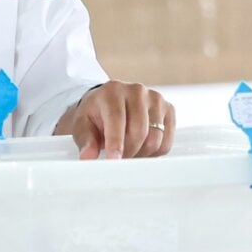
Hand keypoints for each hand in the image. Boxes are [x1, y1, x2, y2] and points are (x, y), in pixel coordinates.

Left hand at [60, 82, 174, 158]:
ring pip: (155, 139)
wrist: (108, 105)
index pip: (117, 118)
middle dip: (128, 152)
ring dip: (141, 153)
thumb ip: (85, 140)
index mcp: (112, 91)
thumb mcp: (82, 126)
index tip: (114, 160)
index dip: (116, 142)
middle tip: (119, 159)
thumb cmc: (96, 115)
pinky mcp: (169, 109)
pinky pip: (166, 142)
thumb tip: (88, 156)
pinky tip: (142, 148)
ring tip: (129, 152)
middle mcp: (136, 91)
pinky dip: (154, 152)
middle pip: (139, 131)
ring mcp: (155, 99)